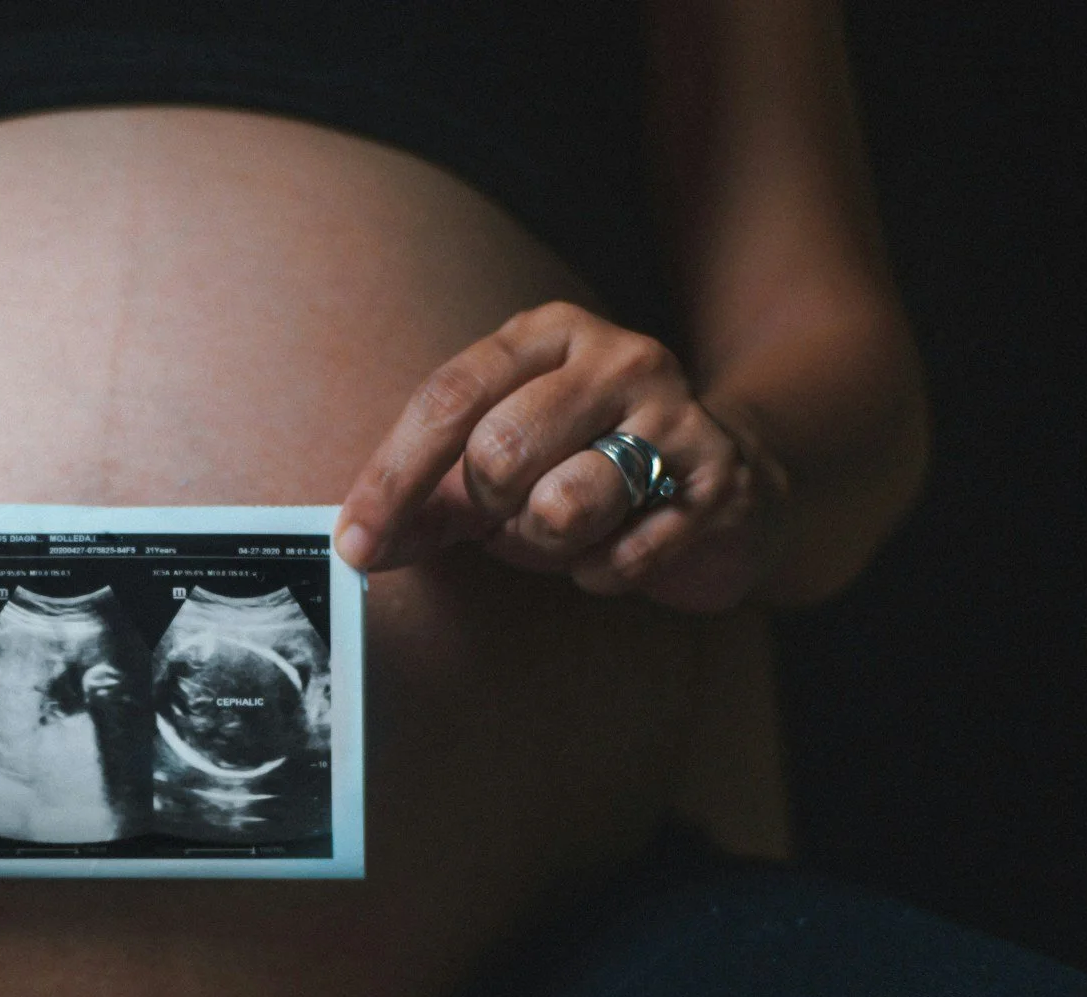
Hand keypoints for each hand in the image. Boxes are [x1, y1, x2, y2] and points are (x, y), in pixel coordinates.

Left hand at [334, 301, 788, 612]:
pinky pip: (622, 557)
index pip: (448, 398)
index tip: (356, 543)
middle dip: (490, 513)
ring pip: (562, 507)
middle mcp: (617, 358)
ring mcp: (676, 415)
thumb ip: (433, 497)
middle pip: (499, 453)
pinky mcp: (717, 482)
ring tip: (574, 529)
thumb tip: (359, 541)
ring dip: (547, 545)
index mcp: (549, 335)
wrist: (730, 479)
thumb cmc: (590, 465)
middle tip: (516, 517)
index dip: (394, 479)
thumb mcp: (504, 465)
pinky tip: (625, 544)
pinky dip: (605, 571)